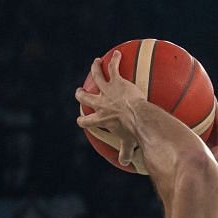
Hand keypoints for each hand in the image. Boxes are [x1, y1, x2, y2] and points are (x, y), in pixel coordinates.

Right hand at [76, 51, 145, 169]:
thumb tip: (125, 163)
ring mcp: (107, 90)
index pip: (86, 122)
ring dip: (95, 69)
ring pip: (96, 76)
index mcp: (100, 119)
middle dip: (81, 94)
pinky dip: (115, 60)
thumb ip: (125, 153)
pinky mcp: (116, 81)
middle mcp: (100, 103)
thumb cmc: (133, 131)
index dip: (82, 121)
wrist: (137, 116)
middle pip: (85, 97)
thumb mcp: (128, 144)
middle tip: (80, 92)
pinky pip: (113, 67)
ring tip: (96, 63)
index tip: (81, 119)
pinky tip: (118, 54)